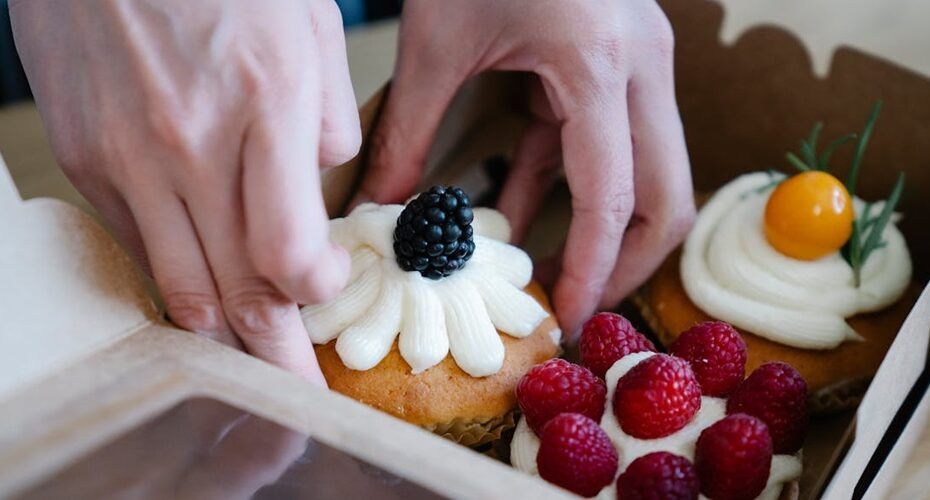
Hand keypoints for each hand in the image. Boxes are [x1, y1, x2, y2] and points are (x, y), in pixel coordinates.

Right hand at [10, 0, 360, 382]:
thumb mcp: (305, 23)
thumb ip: (327, 115)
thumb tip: (325, 179)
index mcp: (262, 102)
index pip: (286, 250)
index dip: (313, 290)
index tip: (328, 288)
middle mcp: (189, 144)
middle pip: (236, 289)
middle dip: (275, 353)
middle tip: (300, 392)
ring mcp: (127, 158)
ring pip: (179, 288)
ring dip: (221, 339)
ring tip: (253, 368)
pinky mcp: (85, 160)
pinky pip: (135, 247)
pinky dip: (173, 279)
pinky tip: (199, 290)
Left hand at [357, 0, 694, 337]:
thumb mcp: (437, 41)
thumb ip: (411, 133)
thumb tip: (381, 213)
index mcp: (600, 63)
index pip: (612, 196)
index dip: (591, 269)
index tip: (564, 319)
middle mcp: (642, 66)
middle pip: (669, 196)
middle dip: (627, 263)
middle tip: (574, 307)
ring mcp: (640, 62)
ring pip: (653, 174)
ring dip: (603, 229)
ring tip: (540, 274)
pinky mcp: (619, 62)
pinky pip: (608, 143)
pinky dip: (570, 183)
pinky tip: (515, 212)